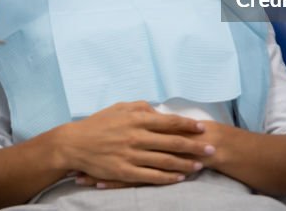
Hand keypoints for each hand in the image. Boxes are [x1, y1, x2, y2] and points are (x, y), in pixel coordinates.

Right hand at [74, 120, 224, 189]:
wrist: (75, 144)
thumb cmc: (98, 123)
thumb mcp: (119, 108)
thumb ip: (141, 107)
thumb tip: (159, 111)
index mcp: (137, 119)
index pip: (169, 122)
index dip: (188, 125)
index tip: (203, 128)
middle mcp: (136, 136)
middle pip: (172, 142)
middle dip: (194, 146)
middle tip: (211, 149)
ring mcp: (131, 155)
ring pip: (164, 161)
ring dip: (185, 164)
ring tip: (200, 166)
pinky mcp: (124, 171)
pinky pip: (150, 176)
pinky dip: (167, 178)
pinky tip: (179, 178)